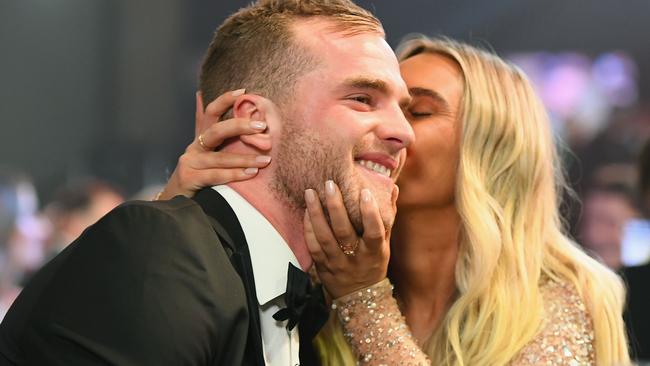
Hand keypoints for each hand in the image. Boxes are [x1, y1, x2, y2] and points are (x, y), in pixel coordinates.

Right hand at [157, 89, 271, 199]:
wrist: (175, 200)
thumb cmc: (196, 172)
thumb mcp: (202, 149)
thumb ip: (203, 124)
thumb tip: (200, 94)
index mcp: (201, 137)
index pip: (211, 112)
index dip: (224, 100)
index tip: (243, 92)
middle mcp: (195, 147)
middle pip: (216, 131)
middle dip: (239, 126)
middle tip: (262, 126)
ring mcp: (190, 162)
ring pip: (220, 157)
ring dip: (245, 158)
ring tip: (265, 160)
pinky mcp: (190, 178)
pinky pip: (216, 175)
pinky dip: (235, 174)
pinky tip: (251, 174)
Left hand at [303, 181, 398, 298]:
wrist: (360, 298)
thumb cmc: (373, 264)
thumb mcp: (385, 244)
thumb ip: (387, 216)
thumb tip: (392, 188)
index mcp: (374, 252)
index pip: (374, 231)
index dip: (370, 213)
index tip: (364, 192)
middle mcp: (356, 258)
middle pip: (344, 232)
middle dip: (336, 206)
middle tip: (329, 184)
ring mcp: (337, 263)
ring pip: (324, 238)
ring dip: (316, 213)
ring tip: (310, 193)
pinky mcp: (322, 266)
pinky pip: (313, 246)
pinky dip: (308, 228)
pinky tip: (306, 211)